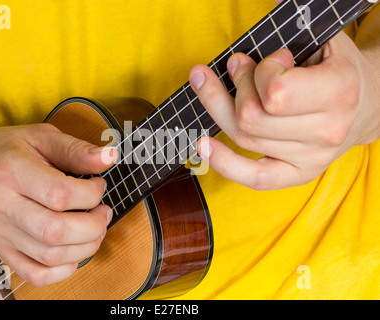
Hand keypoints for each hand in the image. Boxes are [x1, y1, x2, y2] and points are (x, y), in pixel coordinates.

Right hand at [0, 123, 116, 285]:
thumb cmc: (3, 152)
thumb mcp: (39, 137)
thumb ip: (76, 149)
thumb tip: (110, 157)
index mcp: (10, 170)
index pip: (59, 193)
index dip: (91, 193)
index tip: (98, 185)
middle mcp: (2, 205)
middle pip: (56, 231)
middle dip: (93, 225)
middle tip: (102, 211)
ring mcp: (1, 232)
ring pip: (50, 256)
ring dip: (86, 246)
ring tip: (94, 228)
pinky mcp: (3, 250)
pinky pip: (36, 275)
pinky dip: (64, 269)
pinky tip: (74, 250)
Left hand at [190, 31, 378, 190]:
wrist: (367, 106)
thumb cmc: (339, 70)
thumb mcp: (325, 40)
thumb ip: (296, 24)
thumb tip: (270, 2)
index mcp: (338, 93)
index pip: (275, 92)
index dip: (260, 71)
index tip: (272, 59)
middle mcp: (325, 132)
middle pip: (251, 118)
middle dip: (234, 87)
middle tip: (237, 68)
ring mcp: (310, 158)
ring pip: (244, 139)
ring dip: (221, 108)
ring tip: (219, 87)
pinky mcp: (297, 174)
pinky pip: (255, 178)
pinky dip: (224, 164)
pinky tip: (203, 145)